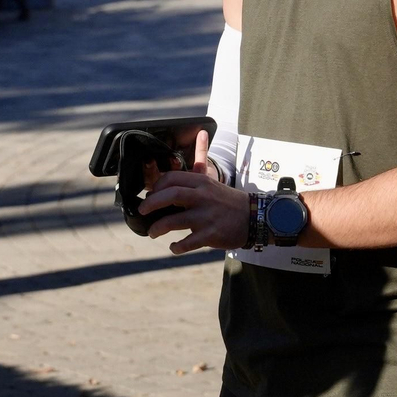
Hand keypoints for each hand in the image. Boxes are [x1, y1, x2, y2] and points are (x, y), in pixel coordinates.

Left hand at [140, 131, 250, 253]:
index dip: (156, 187)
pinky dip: (177, 247)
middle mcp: (203, 197)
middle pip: (170, 196)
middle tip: (142, 212)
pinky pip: (188, 242)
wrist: (253, 217)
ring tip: (152, 233)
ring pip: (174, 221)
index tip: (150, 195)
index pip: (172, 179)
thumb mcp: (211, 181)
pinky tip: (174, 247)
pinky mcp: (211, 234)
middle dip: (151, 204)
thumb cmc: (227, 200)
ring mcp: (207, 216)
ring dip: (158, 228)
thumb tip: (189, 149)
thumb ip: (197, 169)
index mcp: (201, 182)